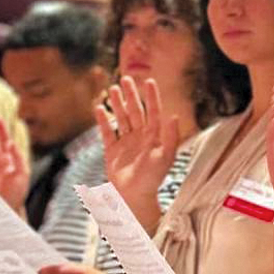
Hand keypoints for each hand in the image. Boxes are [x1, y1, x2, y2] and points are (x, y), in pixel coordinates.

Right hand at [95, 77, 178, 227]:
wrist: (134, 196)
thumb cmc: (153, 178)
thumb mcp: (165, 156)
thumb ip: (170, 136)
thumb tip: (173, 116)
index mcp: (154, 135)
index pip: (153, 111)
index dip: (151, 96)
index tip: (149, 80)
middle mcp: (140, 136)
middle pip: (135, 110)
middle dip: (131, 95)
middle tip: (126, 78)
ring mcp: (125, 142)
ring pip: (121, 118)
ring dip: (117, 103)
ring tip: (113, 88)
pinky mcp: (112, 151)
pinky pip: (107, 132)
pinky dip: (103, 121)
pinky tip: (100, 108)